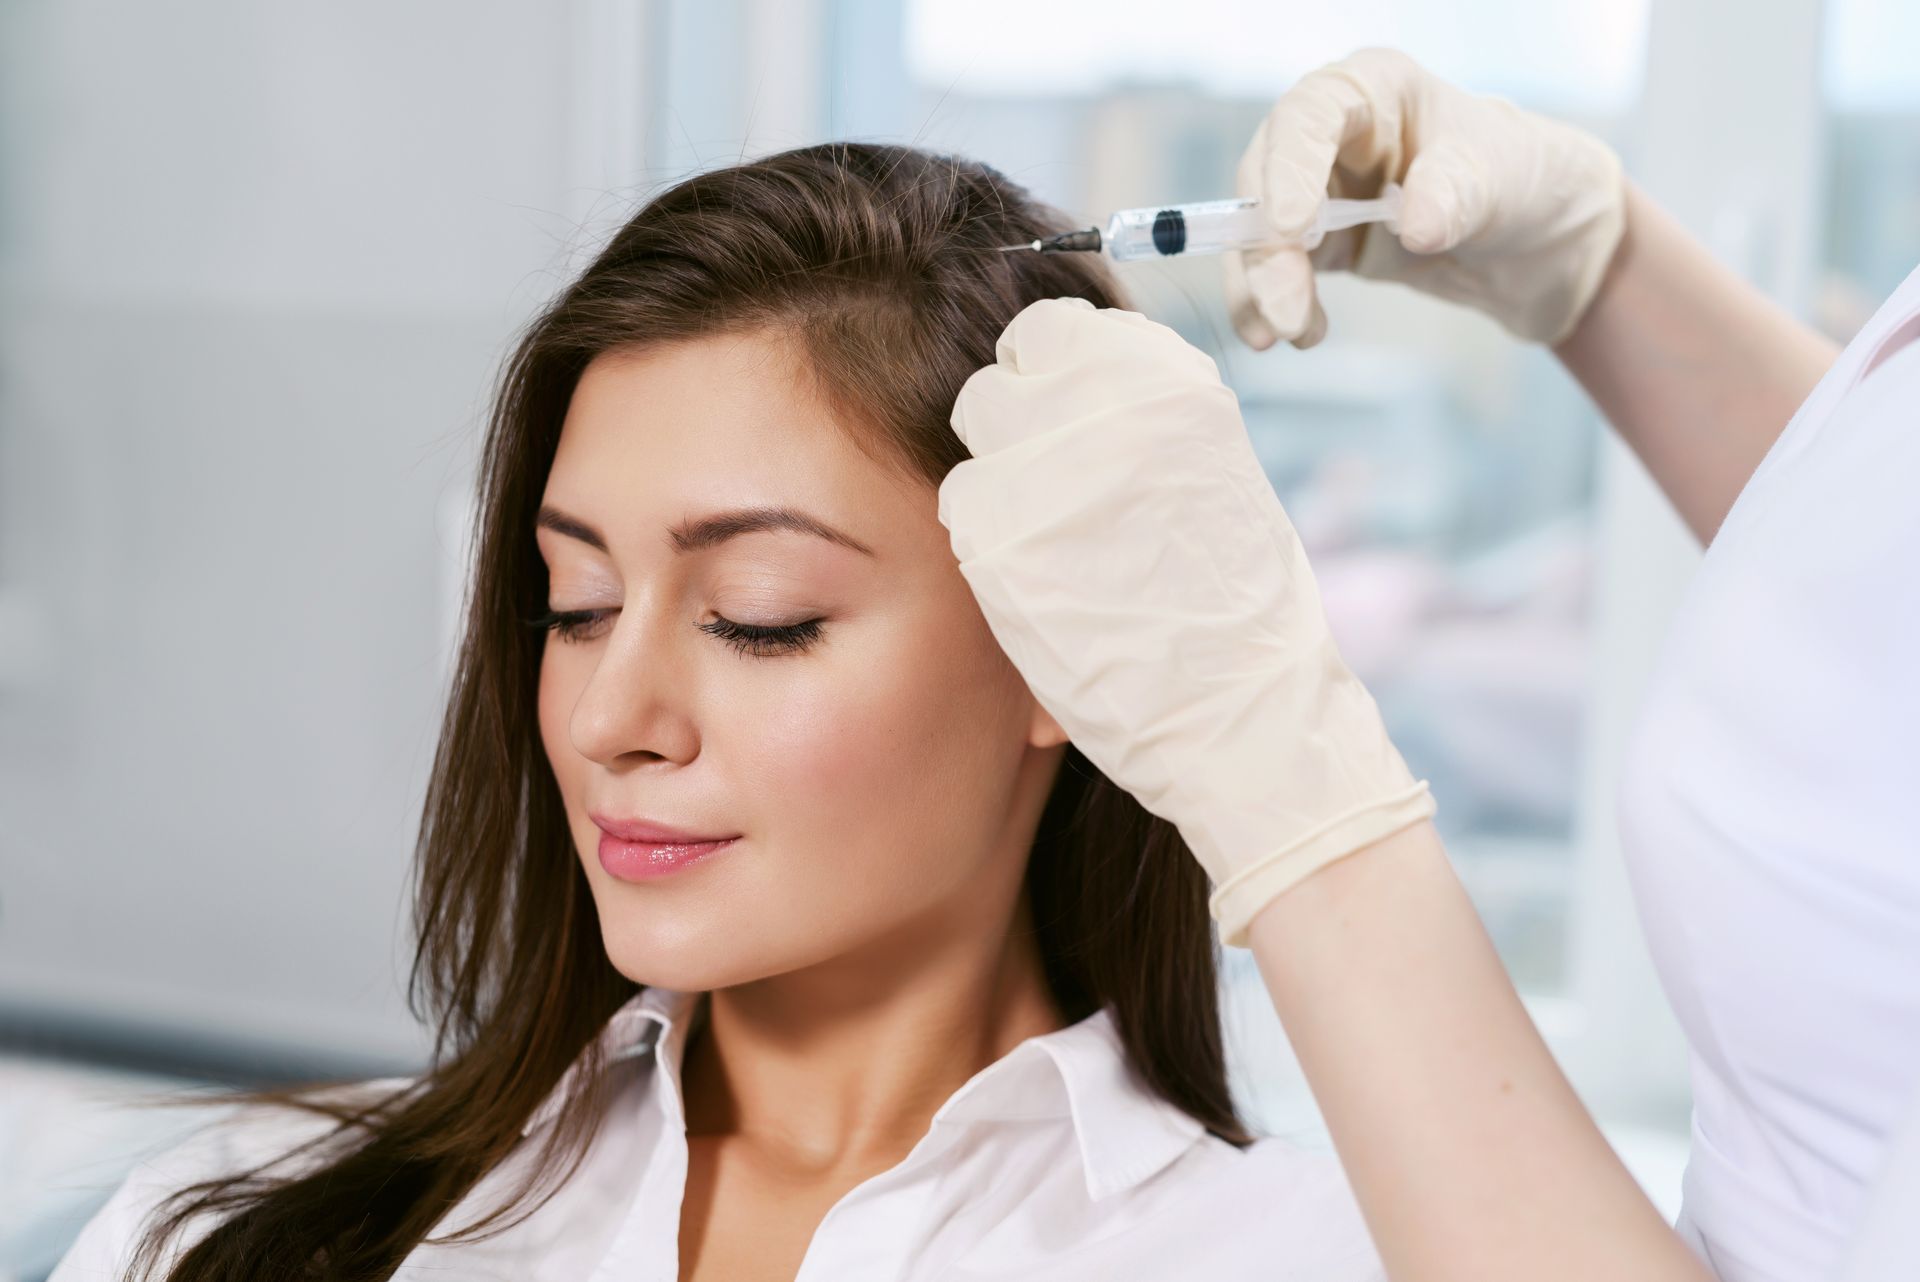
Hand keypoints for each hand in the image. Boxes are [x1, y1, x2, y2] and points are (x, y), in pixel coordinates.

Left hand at [937, 298, 1434, 946]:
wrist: (1242, 711)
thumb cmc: (1237, 607)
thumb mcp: (1208, 472)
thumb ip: (1137, 420)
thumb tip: (1070, 394)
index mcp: (1165, 386)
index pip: (1052, 331)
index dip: (1041, 374)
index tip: (1052, 415)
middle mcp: (1102, 411)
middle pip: (996, 379)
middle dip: (1008, 424)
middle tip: (1037, 482)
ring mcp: (1044, 473)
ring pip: (970, 439)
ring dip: (993, 479)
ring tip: (1042, 536)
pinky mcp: (1001, 543)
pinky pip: (959, 506)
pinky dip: (984, 535)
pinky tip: (1027, 574)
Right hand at [1225, 47, 1625, 349]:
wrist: (1548, 244)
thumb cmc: (1530, 179)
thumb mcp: (1506, 177)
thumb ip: (1458, 193)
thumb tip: (1414, 226)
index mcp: (1376, 91)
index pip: (1309, 115)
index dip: (1287, 168)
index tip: (1287, 227)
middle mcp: (1335, 137)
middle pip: (1266, 181)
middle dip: (1266, 251)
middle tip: (1284, 310)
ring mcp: (1322, 193)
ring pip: (1259, 235)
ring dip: (1260, 288)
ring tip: (1290, 335)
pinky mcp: (1322, 247)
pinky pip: (1278, 274)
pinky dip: (1273, 308)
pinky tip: (1301, 336)